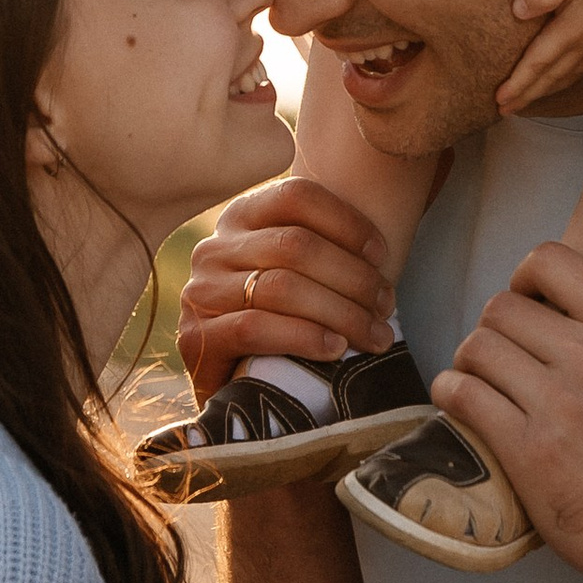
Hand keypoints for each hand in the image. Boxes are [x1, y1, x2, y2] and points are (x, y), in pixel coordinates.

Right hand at [178, 179, 392, 396]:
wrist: (229, 386)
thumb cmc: (280, 322)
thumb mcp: (295, 271)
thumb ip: (322, 247)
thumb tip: (382, 249)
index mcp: (241, 218)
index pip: (296, 196)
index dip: (347, 222)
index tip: (383, 255)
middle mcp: (214, 248)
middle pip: (295, 245)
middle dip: (353, 277)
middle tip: (386, 305)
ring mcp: (201, 292)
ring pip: (281, 287)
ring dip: (340, 312)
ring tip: (375, 334)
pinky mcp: (196, 338)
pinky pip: (255, 328)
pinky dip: (304, 337)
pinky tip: (335, 349)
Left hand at [432, 242, 582, 582]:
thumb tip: (537, 304)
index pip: (550, 260)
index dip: (523, 280)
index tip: (525, 309)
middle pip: (501, 307)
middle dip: (492, 332)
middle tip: (500, 362)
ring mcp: (559, 402)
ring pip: (476, 346)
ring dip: (468, 363)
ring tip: (481, 385)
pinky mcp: (527, 447)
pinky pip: (461, 392)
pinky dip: (450, 393)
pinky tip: (460, 403)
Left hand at [497, 0, 582, 114]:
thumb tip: (516, 13)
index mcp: (569, 32)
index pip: (536, 66)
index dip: (517, 85)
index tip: (499, 102)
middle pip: (551, 78)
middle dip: (528, 95)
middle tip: (507, 111)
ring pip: (570, 75)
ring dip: (549, 90)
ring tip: (532, 99)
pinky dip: (576, 77)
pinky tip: (574, 75)